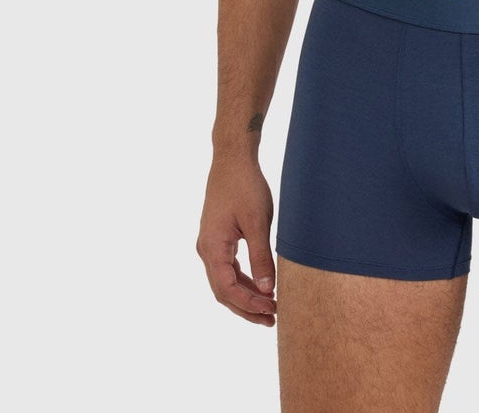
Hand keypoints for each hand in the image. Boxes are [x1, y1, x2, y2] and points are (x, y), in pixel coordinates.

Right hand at [197, 157, 278, 326]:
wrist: (232, 158)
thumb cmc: (245, 186)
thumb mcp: (257, 222)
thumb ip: (261, 257)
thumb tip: (267, 290)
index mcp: (212, 248)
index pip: (227, 289)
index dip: (249, 304)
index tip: (272, 310)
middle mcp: (206, 250)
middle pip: (223, 291)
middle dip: (247, 307)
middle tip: (272, 319)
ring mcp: (210, 244)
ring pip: (225, 281)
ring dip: (246, 295)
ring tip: (270, 307)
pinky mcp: (217, 237)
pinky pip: (228, 267)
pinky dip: (243, 279)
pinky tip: (261, 286)